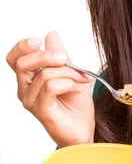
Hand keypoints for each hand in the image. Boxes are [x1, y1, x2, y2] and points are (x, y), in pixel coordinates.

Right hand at [6, 31, 94, 147]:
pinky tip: (77, 89)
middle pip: (23, 63)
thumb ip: (60, 56)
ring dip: (68, 73)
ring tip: (81, 80)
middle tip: (66, 58)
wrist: (84, 128)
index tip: (38, 40)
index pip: (14, 58)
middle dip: (47, 56)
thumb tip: (51, 35)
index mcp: (29, 78)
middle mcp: (25, 89)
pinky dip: (69, 84)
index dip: (22, 47)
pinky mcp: (41, 111)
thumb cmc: (75, 104)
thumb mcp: (71, 73)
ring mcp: (31, 101)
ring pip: (44, 75)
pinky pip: (51, 88)